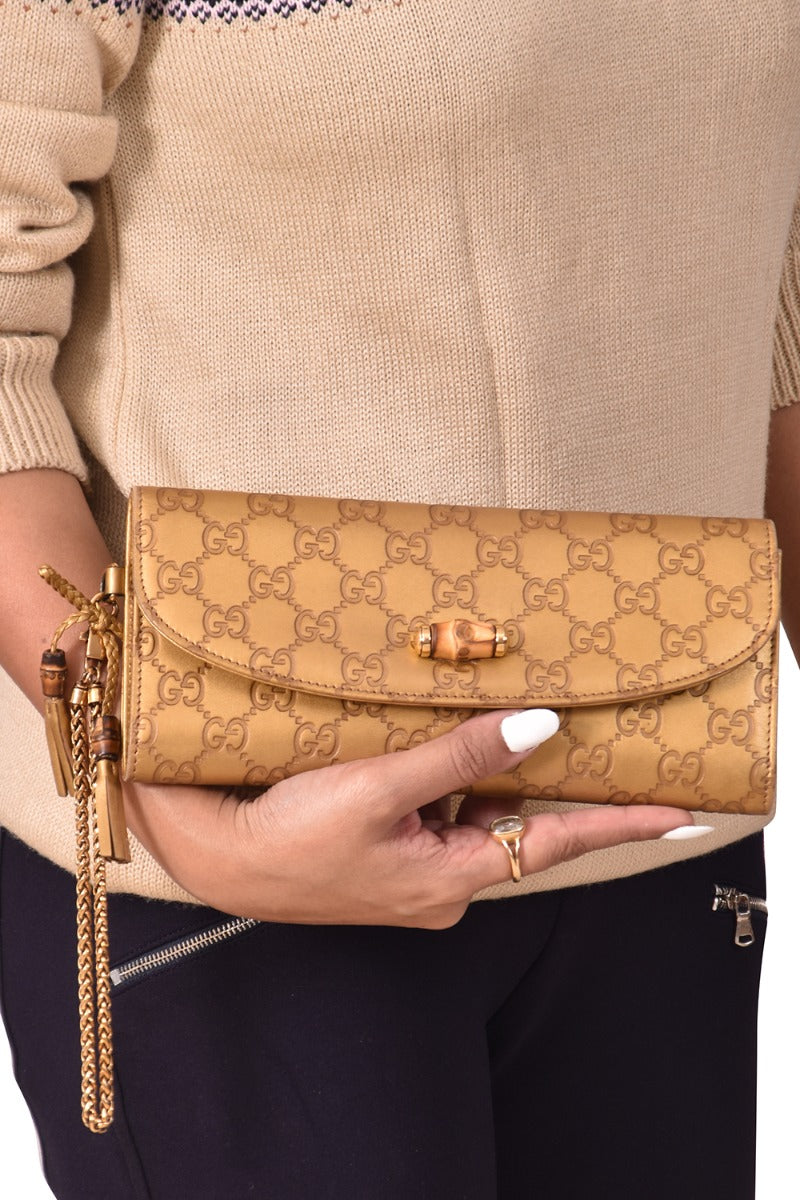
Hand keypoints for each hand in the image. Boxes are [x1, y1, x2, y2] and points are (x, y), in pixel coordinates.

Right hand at [124, 708, 695, 928]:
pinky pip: (439, 808)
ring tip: (518, 723)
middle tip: (604, 742)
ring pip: (474, 812)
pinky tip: (446, 736)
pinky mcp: (385, 850)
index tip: (680, 812)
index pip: (555, 844)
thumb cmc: (289, 832)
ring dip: (492, 772)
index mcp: (448, 880)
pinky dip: (451, 774)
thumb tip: (539, 730)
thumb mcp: (381, 788)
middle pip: (516, 824)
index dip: (619, 824)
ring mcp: (412, 869)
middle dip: (554, 785)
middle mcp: (440, 883)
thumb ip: (462, 759)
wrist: (215, 853)